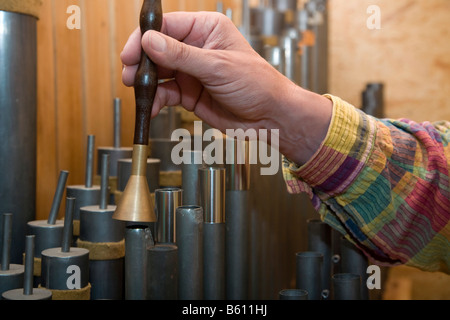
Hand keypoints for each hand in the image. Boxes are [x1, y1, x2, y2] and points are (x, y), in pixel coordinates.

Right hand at [121, 11, 331, 164]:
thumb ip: (182, 55)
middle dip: (142, 62)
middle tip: (128, 74)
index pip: (168, 26)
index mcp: (207, 30)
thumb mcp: (217, 67)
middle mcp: (196, 48)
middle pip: (158, 49)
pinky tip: (150, 106)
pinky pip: (165, 93)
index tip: (131, 52)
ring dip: (145, 82)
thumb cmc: (257, 84)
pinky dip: (155, 100)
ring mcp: (191, 71)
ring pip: (159, 72)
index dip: (145, 38)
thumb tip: (150, 41)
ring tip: (136, 91)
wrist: (269, 117)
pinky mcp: (189, 92)